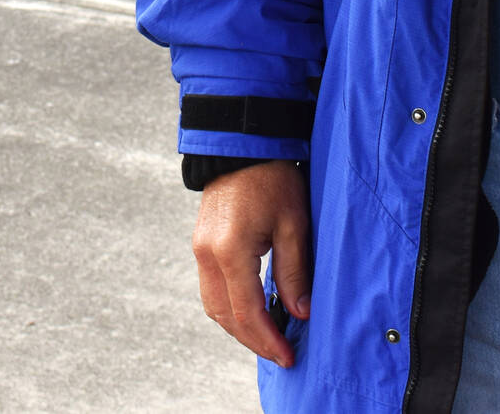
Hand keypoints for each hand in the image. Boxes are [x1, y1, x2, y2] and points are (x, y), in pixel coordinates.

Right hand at [191, 161, 310, 367]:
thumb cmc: (273, 177)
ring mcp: (200, 248)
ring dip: (239, 327)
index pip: (247, 312)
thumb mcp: (293, 224)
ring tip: (269, 337)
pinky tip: (254, 310)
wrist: (245, 144)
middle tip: (281, 354)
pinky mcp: (202, 243)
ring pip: (213, 306)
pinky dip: (231, 307)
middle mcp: (207, 254)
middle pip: (224, 316)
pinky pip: (212, 288)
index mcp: (230, 250)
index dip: (268, 340)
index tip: (288, 357)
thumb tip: (299, 313)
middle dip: (253, 341)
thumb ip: (294, 272)